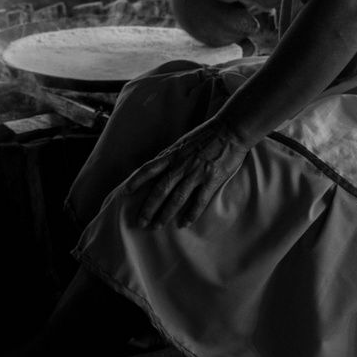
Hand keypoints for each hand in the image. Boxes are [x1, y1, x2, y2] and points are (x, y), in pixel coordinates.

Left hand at [123, 119, 253, 228]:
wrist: (231, 130)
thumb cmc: (207, 135)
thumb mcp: (183, 142)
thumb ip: (171, 156)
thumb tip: (158, 167)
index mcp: (173, 154)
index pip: (149, 169)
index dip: (135, 181)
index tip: (125, 193)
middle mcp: (181, 165)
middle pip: (160, 189)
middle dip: (148, 207)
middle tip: (141, 222)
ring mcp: (196, 173)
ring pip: (176, 198)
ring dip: (165, 214)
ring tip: (157, 226)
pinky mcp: (211, 179)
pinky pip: (199, 201)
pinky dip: (191, 214)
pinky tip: (184, 223)